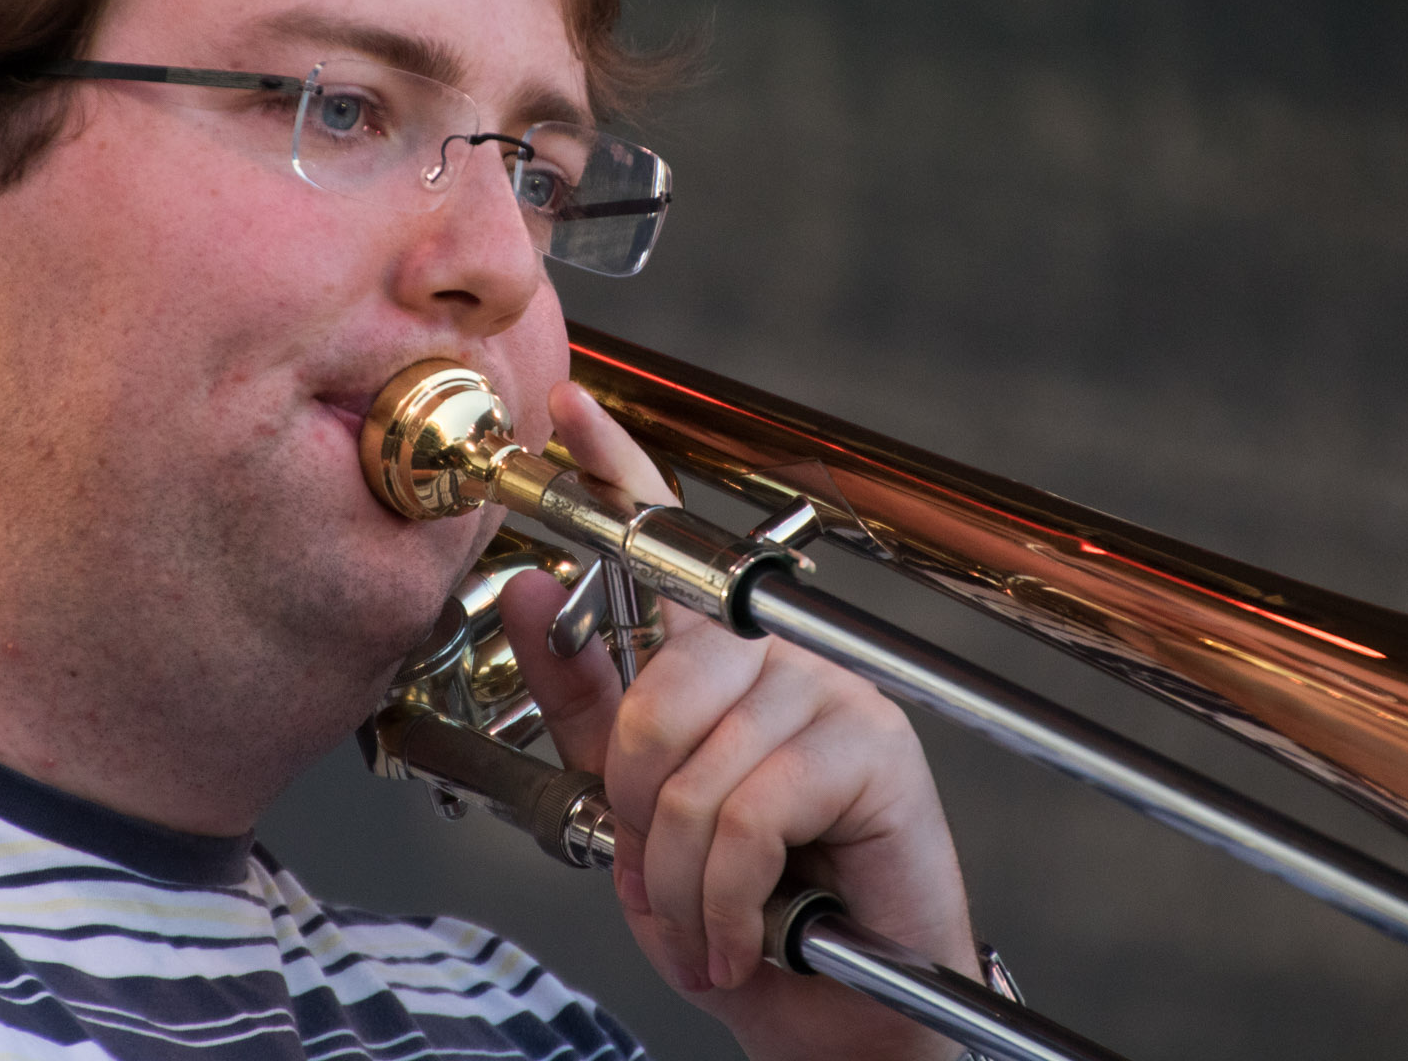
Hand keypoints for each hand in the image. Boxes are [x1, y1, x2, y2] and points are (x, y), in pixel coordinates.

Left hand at [499, 382, 975, 1060]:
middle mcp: (774, 658)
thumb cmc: (744, 914)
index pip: (664, 545)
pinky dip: (723, 898)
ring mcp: (832, 695)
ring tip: (708, 919)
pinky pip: (744, 815)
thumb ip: (586, 708)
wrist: (834, 1016)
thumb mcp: (632, 812)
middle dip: (632, 808)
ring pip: (692, 770)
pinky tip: (746, 931)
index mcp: (714, 663)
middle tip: (660, 873)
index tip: (569, 406)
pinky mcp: (874, 749)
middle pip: (653, 692)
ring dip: (678, 878)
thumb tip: (533, 591)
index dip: (615, 468)